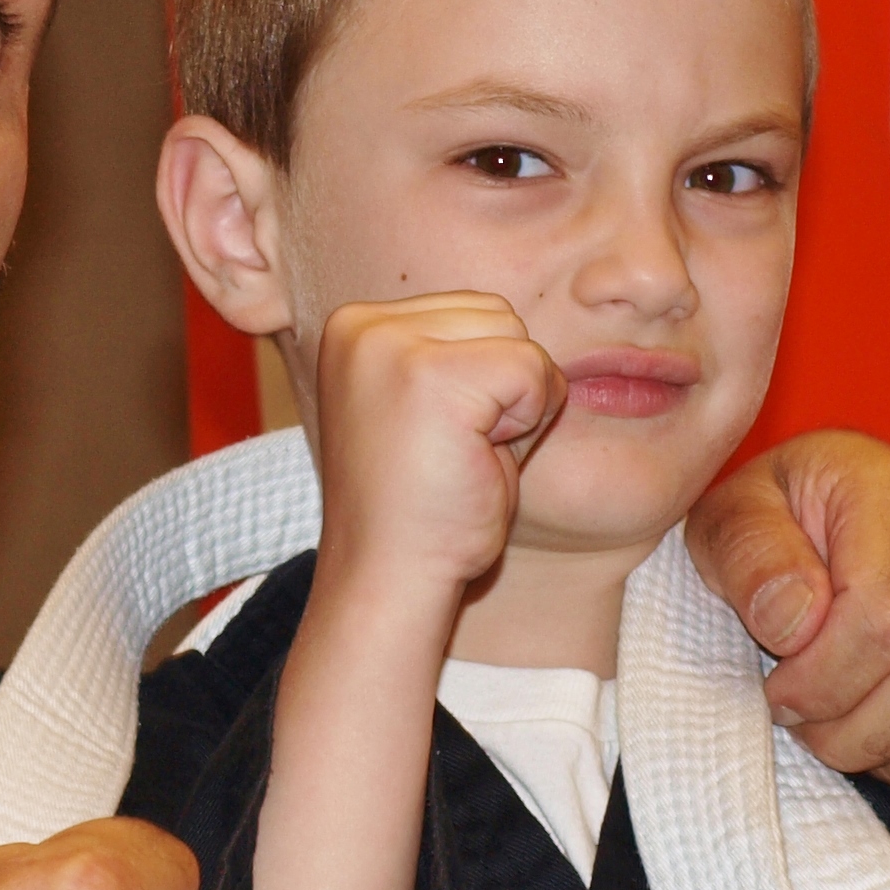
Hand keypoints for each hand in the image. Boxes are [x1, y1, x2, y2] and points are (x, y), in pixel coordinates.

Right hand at [311, 293, 566, 613]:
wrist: (391, 579)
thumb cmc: (422, 508)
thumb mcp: (432, 407)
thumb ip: (464, 354)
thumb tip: (527, 313)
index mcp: (356, 327)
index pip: (474, 310)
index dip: (486, 381)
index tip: (437, 438)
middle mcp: (362, 325)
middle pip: (500, 314)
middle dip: (504, 386)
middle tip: (456, 450)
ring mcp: (389, 346)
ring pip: (520, 339)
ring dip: (518, 404)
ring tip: (463, 453)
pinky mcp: (430, 375)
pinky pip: (534, 372)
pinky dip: (529, 424)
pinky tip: (476, 461)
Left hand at [687, 432, 889, 783]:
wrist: (859, 501)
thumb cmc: (791, 519)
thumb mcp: (735, 515)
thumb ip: (749, 556)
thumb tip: (795, 622)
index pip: (883, 625)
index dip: (818, 686)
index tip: (778, 694)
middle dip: (852, 737)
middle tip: (810, 727)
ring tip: (857, 731)